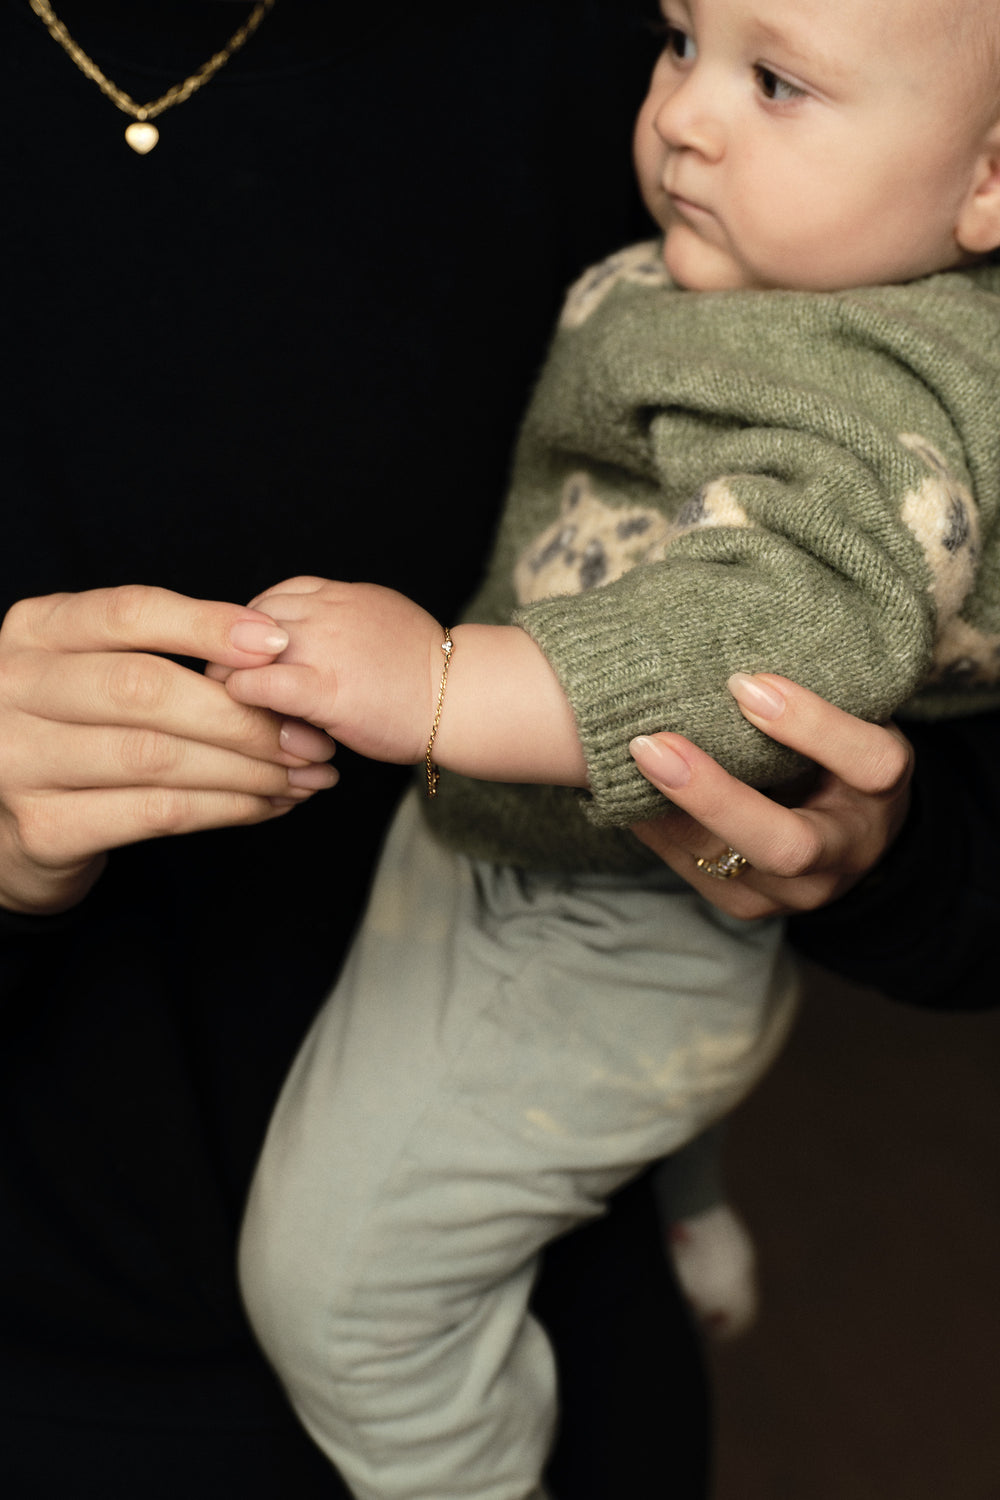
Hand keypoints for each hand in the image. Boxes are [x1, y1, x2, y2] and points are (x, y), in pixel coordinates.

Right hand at [0, 585, 337, 914]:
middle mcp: (14, 688)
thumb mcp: (94, 669)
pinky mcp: (44, 828)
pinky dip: (224, 808)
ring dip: (246, 768)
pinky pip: (155, 813)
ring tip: (300, 775)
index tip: (277, 644)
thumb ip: (159, 652)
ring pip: (156, 756)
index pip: (128, 613)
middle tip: (305, 736)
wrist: (6, 820)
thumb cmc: (74, 730)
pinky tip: (264, 804)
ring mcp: (20, 760)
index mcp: (34, 630)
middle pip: (144, 688)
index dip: (208, 626)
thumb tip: (270, 650)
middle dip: (240, 714)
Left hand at [219, 577, 444, 764]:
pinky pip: (257, 686)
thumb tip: (308, 630)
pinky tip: (257, 716)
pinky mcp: (323, 689)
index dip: (252, 634)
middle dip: (234, 656)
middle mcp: (324, 611)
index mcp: (338, 594)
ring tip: (245, 708)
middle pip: (245, 622)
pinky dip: (243, 700)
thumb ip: (339, 618)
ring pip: (240, 651)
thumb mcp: (379, 618)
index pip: (269, 600)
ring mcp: (322, 647)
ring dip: (233, 680)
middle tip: (239, 690)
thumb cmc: (425, 670)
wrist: (463, 696)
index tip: (259, 664)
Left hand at [628, 674, 912, 918]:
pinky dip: (654, 826)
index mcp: (881, 793)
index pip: (870, 764)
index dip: (811, 724)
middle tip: (652, 745)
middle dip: (714, 797)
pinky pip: (693, 869)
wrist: (847, 834)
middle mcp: (844, 855)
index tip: (746, 683)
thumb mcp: (847, 716)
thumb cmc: (835, 751)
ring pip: (727, 864)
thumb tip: (726, 651)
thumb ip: (811, 690)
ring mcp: (795, 892)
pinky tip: (624, 788)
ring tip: (622, 761)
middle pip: (787, 846)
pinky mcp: (748, 904)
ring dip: (666, 812)